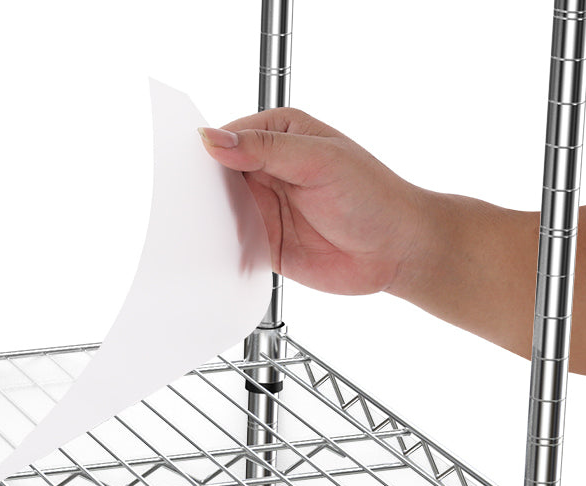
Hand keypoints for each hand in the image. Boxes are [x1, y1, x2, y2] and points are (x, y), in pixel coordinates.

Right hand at [200, 108, 429, 296]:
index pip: (227, 138)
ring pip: (220, 210)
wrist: (397, 251)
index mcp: (279, 134)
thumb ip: (266, 148)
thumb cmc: (373, 197)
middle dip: (202, 189)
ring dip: (210, 220)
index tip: (188, 168)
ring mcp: (264, 206)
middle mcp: (267, 169)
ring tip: (201, 228)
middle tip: (189, 202)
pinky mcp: (263, 242)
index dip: (206, 152)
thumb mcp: (318, 160)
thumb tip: (215, 138)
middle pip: (217, 176)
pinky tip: (216, 250)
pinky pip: (230, 243)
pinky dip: (220, 247)